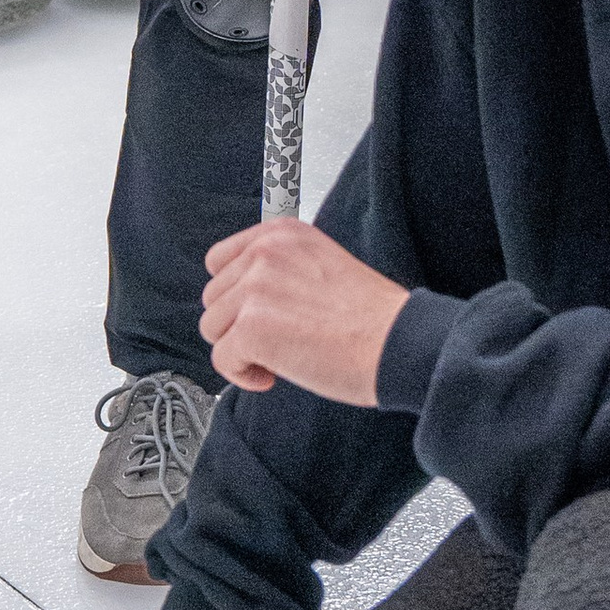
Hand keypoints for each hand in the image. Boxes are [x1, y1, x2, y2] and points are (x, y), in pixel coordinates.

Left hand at [201, 214, 405, 401]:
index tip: (260, 313)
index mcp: (281, 234)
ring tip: (280, 357)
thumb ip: (278, 270)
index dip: (236, 296)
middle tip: (278, 340)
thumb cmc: (370, 316)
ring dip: (240, 349)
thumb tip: (242, 298)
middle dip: (238, 325)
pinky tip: (275, 375)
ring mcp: (255, 289)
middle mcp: (264, 253)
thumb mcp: (319, 264)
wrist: (397, 342)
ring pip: (212, 329)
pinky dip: (243, 375)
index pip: (219, 261)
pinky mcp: (251, 328)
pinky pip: (221, 360)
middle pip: (213, 299)